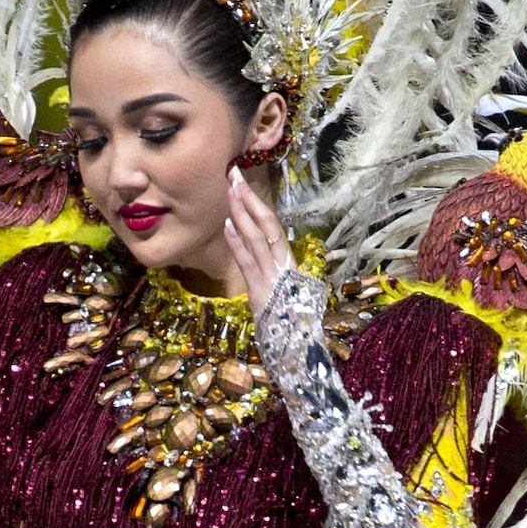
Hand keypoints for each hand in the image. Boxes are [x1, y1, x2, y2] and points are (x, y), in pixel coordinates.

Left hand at [222, 162, 295, 319]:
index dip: (258, 205)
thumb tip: (261, 254)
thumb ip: (274, 274)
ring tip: (230, 192)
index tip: (243, 185)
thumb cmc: (292, 325)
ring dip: (242, 213)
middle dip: (249, 199)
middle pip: (266, 225)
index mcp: (290, 264)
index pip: (273, 228)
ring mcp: (272, 278)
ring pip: (257, 239)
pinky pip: (248, 263)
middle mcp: (283, 266)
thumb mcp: (285, 294)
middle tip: (234, 176)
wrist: (299, 352)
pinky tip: (228, 227)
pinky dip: (238, 244)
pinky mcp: (261, 293)